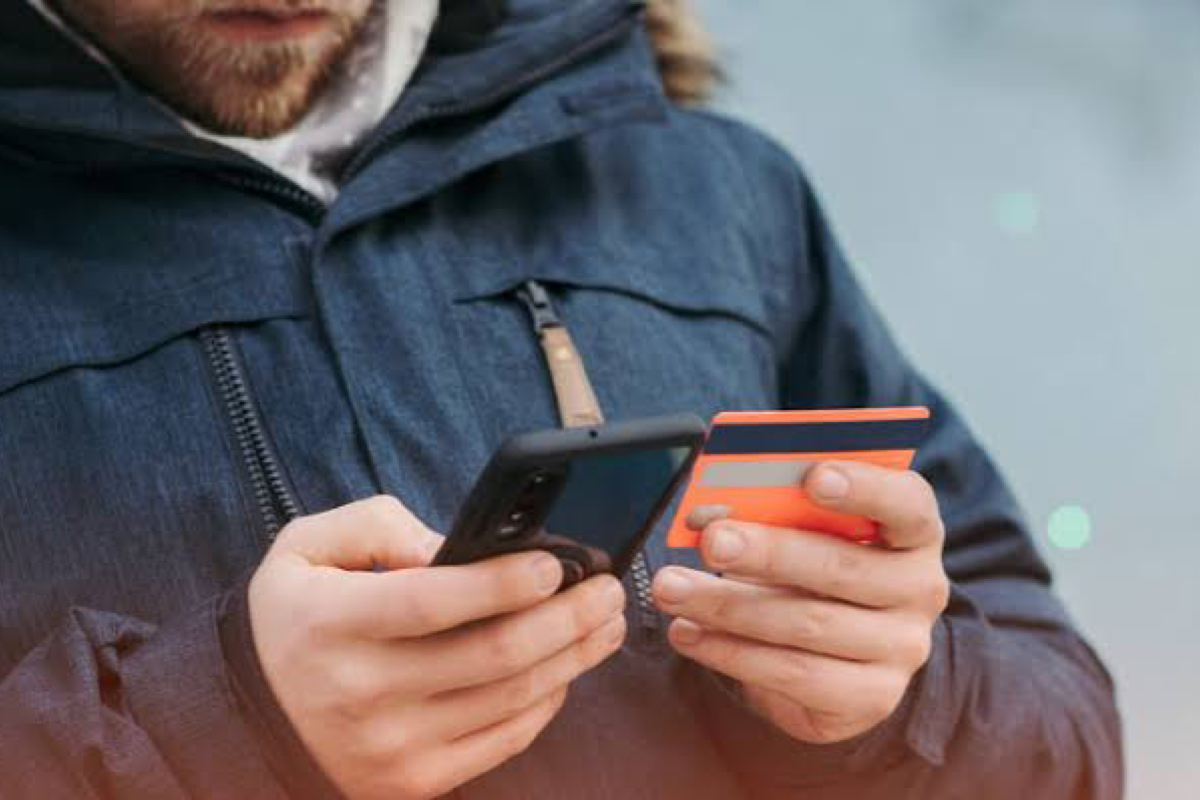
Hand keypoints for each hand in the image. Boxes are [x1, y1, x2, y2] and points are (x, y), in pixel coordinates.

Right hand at [248, 496, 626, 798]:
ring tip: (605, 622)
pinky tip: (566, 667)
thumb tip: (454, 548)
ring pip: (510, 698)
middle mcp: (362, 691)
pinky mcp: (415, 780)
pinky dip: (547, 702)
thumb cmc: (296, 616)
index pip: (431, 602)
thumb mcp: (307, 547)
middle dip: (566, 617)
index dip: (501, 583)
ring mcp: (391, 746)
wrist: (252, 714)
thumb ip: (378, 526)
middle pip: (491, 655)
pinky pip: (504, 739)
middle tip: (607, 588)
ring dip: (573, 656)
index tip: (555, 563)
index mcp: (332, 623)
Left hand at [652, 462, 949, 743]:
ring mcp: (900, 648)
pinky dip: (731, 653)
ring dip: (728, 606)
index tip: (813, 476)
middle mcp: (920, 589)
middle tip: (711, 540)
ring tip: (672, 590)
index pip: (907, 503)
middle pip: (842, 567)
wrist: (844, 655)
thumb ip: (774, 512)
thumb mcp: (807, 532)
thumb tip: (707, 511)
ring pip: (806, 625)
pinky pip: (793, 674)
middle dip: (768, 552)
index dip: (864, 487)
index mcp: (914, 532)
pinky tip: (688, 633)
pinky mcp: (870, 697)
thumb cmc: (817, 569)